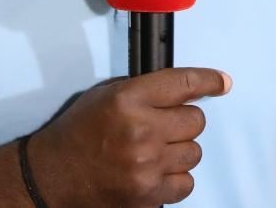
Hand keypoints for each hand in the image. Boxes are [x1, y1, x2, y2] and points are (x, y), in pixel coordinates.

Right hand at [27, 67, 231, 206]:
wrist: (53, 176)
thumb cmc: (78, 134)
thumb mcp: (105, 95)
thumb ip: (146, 90)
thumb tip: (187, 88)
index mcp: (128, 99)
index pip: (183, 83)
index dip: (208, 80)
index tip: (222, 82)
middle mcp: (141, 130)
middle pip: (195, 120)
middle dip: (182, 122)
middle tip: (162, 127)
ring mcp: (147, 165)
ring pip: (194, 152)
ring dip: (179, 151)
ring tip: (153, 152)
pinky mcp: (150, 194)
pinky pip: (187, 183)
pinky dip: (176, 178)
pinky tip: (155, 172)